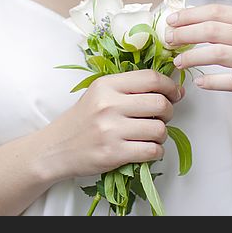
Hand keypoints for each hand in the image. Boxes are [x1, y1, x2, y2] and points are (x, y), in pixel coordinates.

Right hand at [45, 69, 184, 179]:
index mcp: (107, 85)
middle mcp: (109, 105)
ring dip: (162, 134)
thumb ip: (130, 88)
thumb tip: (173, 90)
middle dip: (169, 111)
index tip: (175, 94)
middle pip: (160, 103)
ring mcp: (111, 130)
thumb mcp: (100, 93)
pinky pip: (151, 151)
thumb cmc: (82, 120)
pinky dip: (156, 151)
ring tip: (151, 135)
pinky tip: (147, 149)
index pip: (151, 78)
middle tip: (162, 117)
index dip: (170, 86)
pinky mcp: (113, 154)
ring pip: (159, 129)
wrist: (56, 148)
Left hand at [165, 4, 231, 120]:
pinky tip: (198, 82)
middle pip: (213, 30)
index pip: (216, 12)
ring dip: (192, 57)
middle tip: (168, 40)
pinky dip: (211, 81)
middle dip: (185, 34)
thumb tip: (193, 21)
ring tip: (177, 62)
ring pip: (217, 54)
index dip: (190, 15)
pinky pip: (230, 81)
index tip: (171, 21)